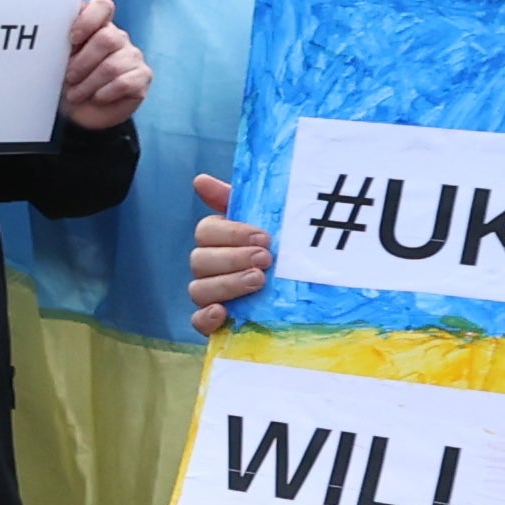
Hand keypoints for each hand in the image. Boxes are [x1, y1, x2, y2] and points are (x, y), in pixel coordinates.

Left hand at [57, 0, 149, 130]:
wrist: (81, 112)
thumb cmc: (69, 81)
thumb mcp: (58, 62)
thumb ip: (59, 44)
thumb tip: (47, 34)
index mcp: (97, 27)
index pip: (102, 7)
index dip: (88, 20)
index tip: (72, 38)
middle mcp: (118, 37)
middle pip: (107, 39)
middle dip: (82, 63)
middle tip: (68, 77)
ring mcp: (133, 56)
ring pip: (112, 66)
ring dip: (88, 84)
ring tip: (76, 94)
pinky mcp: (142, 77)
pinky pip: (124, 83)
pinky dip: (104, 93)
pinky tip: (96, 97)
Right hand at [188, 170, 272, 333]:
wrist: (307, 296)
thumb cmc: (283, 252)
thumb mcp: (268, 223)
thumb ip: (236, 200)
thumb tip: (200, 180)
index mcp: (217, 241)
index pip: (205, 232)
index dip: (231, 233)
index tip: (264, 237)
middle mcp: (208, 268)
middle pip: (199, 260)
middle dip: (233, 258)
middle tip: (266, 259)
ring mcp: (210, 296)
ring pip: (198, 289)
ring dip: (227, 284)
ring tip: (259, 282)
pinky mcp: (216, 324)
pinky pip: (197, 322)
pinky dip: (206, 317)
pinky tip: (223, 312)